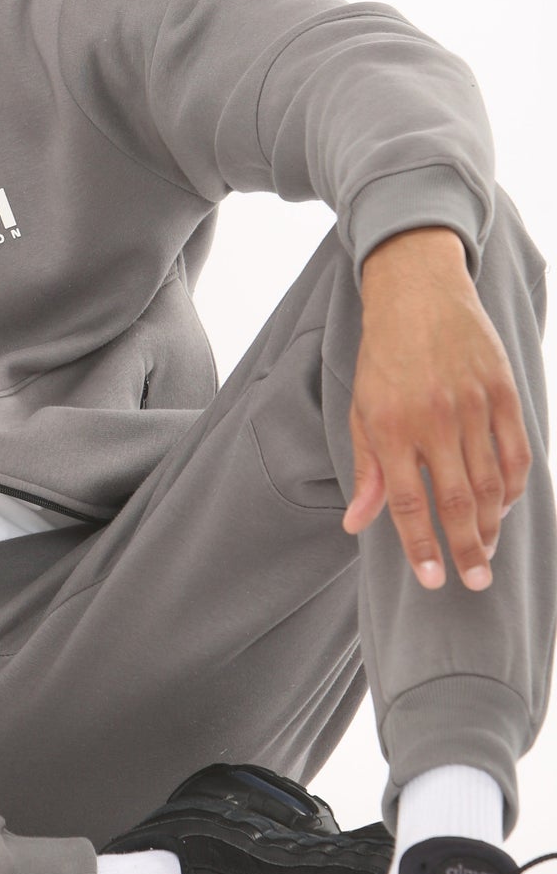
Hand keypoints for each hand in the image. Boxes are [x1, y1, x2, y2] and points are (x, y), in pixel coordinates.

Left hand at [343, 226, 531, 590]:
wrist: (418, 291)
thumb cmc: (383, 356)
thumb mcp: (361, 410)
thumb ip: (365, 471)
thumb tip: (357, 525)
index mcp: (391, 426)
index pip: (407, 502)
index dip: (421, 546)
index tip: (432, 580)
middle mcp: (434, 419)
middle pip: (456, 501)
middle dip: (466, 549)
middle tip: (475, 582)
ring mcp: (473, 405)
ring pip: (489, 482)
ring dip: (490, 524)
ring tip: (487, 554)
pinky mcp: (503, 391)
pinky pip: (515, 451)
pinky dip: (513, 485)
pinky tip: (504, 507)